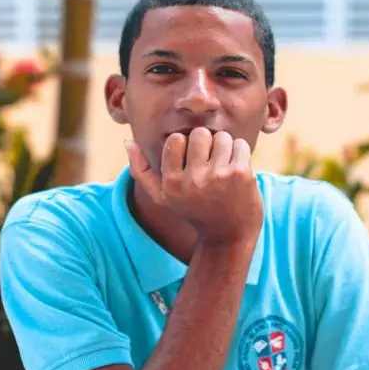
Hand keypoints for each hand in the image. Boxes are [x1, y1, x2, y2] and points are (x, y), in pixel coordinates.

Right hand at [125, 127, 262, 243]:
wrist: (228, 235)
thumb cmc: (193, 212)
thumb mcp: (162, 197)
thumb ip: (141, 170)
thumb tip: (128, 141)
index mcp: (172, 184)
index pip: (175, 140)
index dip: (186, 146)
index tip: (192, 162)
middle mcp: (193, 180)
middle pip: (199, 134)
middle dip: (206, 144)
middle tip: (210, 163)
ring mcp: (218, 176)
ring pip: (221, 137)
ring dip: (224, 147)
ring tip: (223, 166)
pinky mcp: (240, 174)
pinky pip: (240, 145)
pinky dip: (240, 153)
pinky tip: (237, 170)